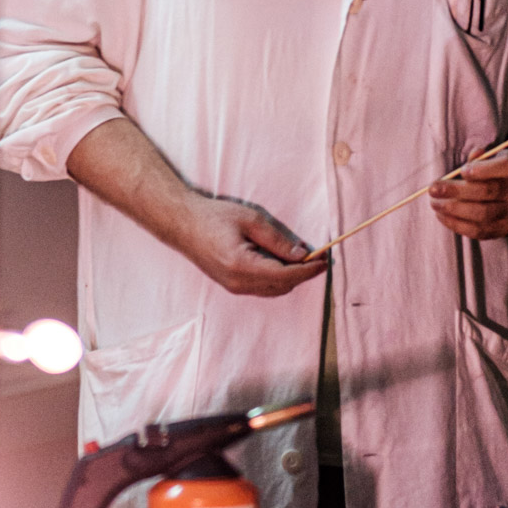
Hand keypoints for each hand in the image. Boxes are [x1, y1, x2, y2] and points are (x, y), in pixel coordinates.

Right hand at [180, 193, 327, 296]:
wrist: (183, 224)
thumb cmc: (214, 217)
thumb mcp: (250, 220)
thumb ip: (277, 240)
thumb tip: (302, 254)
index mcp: (242, 266)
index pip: (285, 276)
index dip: (308, 270)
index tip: (325, 261)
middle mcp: (238, 283)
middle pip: (282, 286)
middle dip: (301, 273)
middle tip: (315, 255)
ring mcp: (233, 287)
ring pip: (273, 290)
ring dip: (289, 277)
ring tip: (299, 257)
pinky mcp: (231, 285)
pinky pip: (262, 288)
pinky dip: (276, 278)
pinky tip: (280, 261)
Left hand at [429, 150, 507, 239]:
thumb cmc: (499, 172)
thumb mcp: (494, 157)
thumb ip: (481, 157)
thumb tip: (473, 156)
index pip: (507, 167)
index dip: (484, 169)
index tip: (462, 170)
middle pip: (488, 191)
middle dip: (456, 190)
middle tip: (432, 189)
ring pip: (482, 214)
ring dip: (453, 209)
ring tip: (434, 203)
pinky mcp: (503, 230)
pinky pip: (478, 231)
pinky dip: (456, 224)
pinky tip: (441, 215)